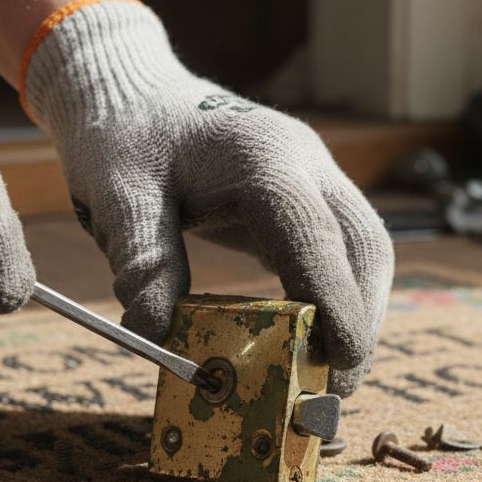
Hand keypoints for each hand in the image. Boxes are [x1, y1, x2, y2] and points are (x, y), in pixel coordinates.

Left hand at [24, 0, 392, 393]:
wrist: (131, 92)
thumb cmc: (122, 140)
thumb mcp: (117, 196)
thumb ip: (143, 262)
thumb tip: (156, 337)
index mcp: (263, 158)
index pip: (316, 239)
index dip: (334, 306)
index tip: (338, 367)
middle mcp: (306, 162)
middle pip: (363, 247)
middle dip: (359, 321)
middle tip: (335, 389)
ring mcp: (315, 177)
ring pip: (365, 250)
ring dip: (357, 313)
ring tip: (328, 374)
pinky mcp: (309, 196)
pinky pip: (343, 251)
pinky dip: (338, 298)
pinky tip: (314, 339)